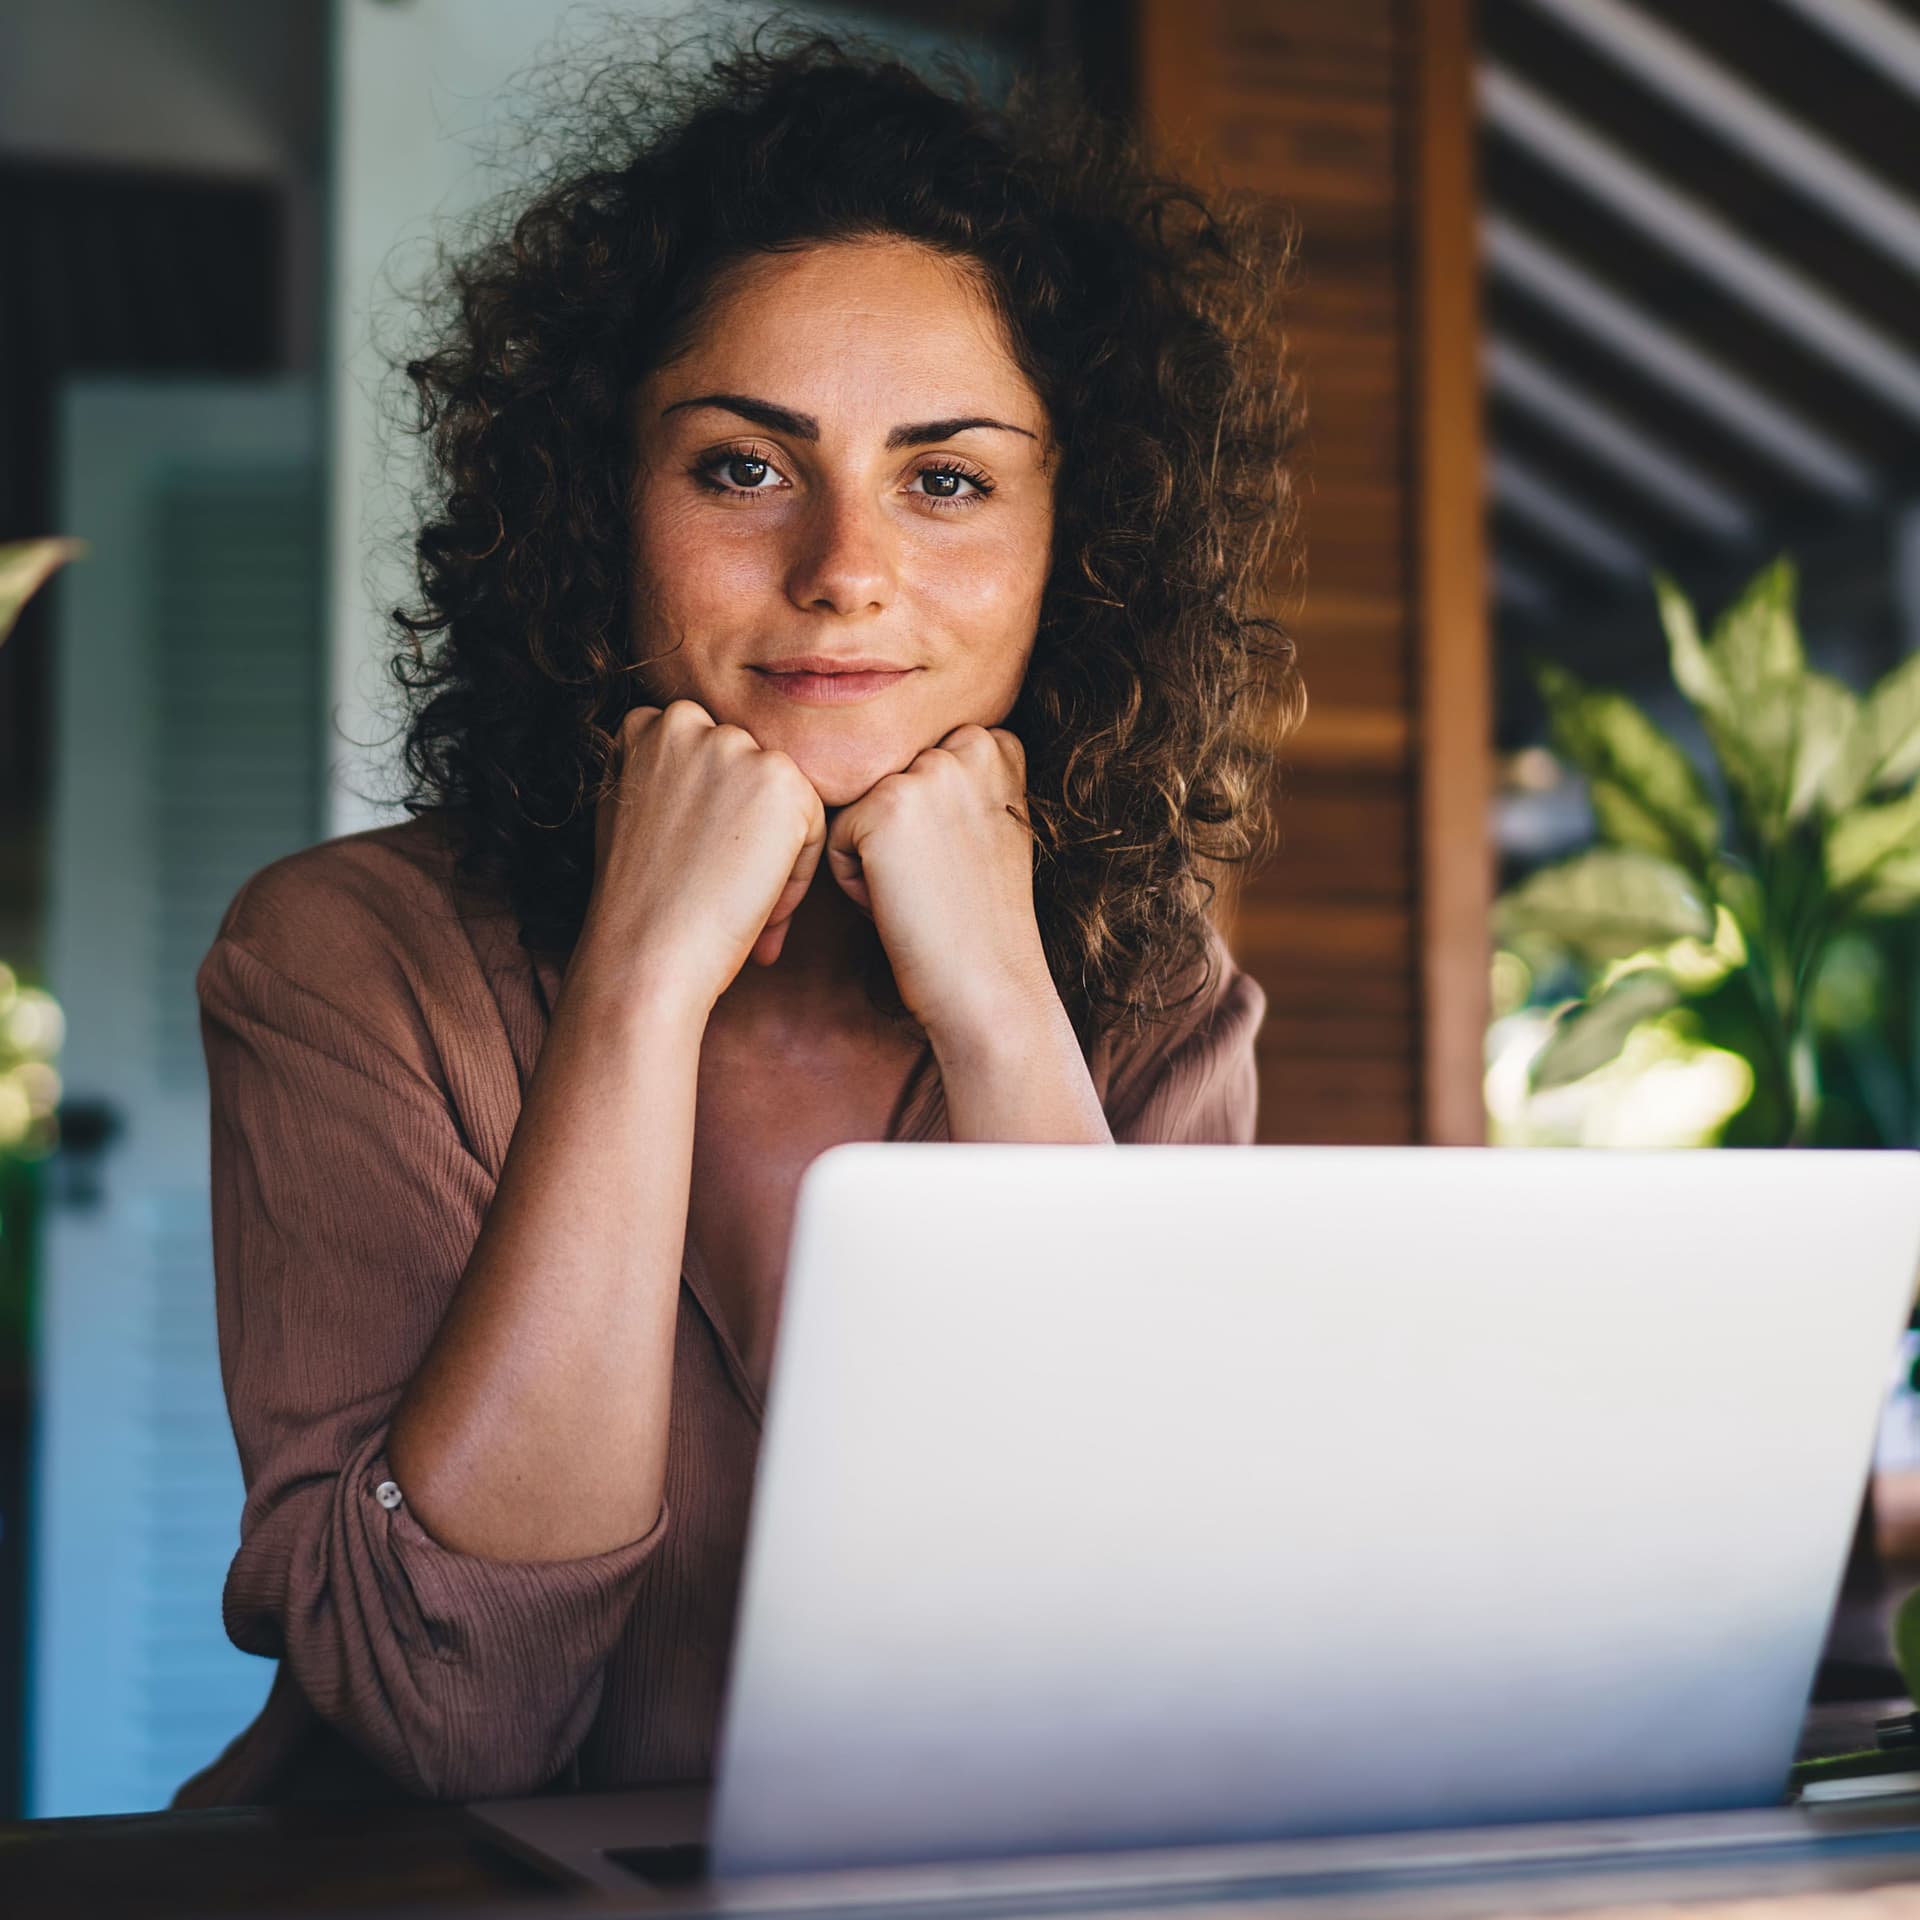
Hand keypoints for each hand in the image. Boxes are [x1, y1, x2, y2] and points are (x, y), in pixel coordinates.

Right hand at [576, 700, 826, 1013]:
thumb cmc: (640, 903)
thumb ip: (668, 779)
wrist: (646, 952)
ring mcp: (734, 745)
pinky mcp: (779, 778)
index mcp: (645, 725)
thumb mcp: (635, 816)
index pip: (710, 760)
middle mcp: (687, 720)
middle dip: (747, 831)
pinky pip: (814, 823)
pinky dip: (797, 872)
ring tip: (740, 901)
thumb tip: (720, 786)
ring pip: (783, 798)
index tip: (696, 866)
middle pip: (749, 774)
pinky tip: (760, 905)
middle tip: (722, 890)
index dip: (712, 820)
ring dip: (774, 850)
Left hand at [825, 724, 1054, 1041]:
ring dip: (874, 856)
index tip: (964, 862)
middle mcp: (968, 744)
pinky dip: (853, 883)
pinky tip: (899, 904)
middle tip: (941, 882)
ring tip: (921, 892)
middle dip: (898, 833)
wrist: (989, 984)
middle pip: (885, 783)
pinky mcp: (884, 808)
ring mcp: (927, 773)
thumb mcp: (995, 827)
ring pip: (858, 809)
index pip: (920, 762)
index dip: (929, 821)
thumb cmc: (983, 921)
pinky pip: (834, 840)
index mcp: (998, 744)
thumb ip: (962, 779)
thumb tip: (899, 764)